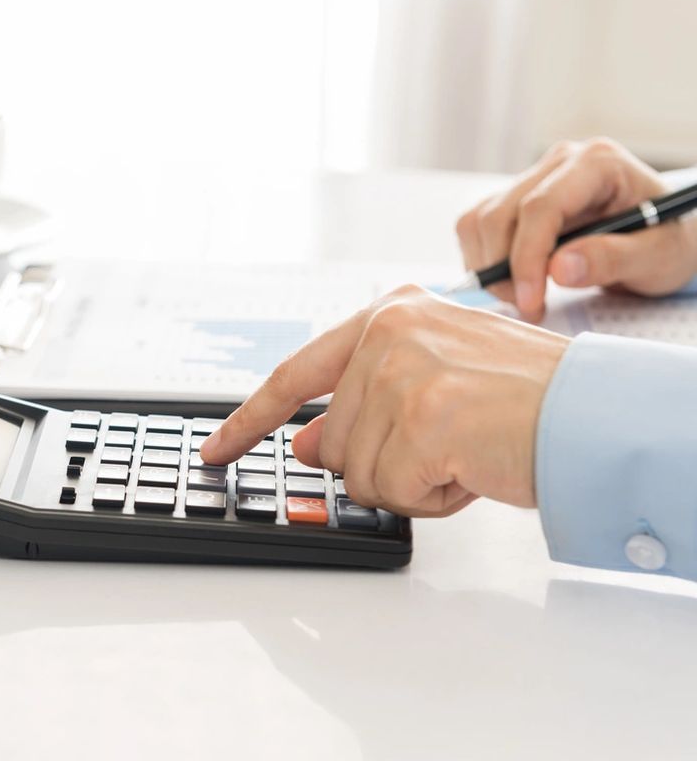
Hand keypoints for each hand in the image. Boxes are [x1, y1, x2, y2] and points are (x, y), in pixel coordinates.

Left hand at [199, 286, 569, 516]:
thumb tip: (307, 444)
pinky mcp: (421, 419)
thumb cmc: (525, 398)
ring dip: (410, 481)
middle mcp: (389, 331)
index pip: (296, 374)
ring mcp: (401, 373)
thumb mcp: (433, 385)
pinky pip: (391, 493)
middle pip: (333, 442)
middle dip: (384, 464)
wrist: (594, 413)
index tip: (217, 448)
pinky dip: (433, 498)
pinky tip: (471, 467)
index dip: (249, 420)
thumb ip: (361, 407)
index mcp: (389, 313)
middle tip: (447, 445)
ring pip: (357, 473)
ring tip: (464, 450)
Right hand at [455, 137, 696, 321]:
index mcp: (597, 163)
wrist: (659, 237)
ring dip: (488, 267)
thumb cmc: (665, 243)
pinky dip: (483, 261)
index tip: (530, 300)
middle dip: (503, 269)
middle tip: (529, 308)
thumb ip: (612, 259)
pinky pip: (475, 228)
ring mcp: (531, 178)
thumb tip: (559, 269)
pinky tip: (514, 281)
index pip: (539, 207)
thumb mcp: (658, 257)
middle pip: (499, 215)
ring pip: (479, 221)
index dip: (526, 258)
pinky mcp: (512, 199)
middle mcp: (558, 162)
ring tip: (523, 297)